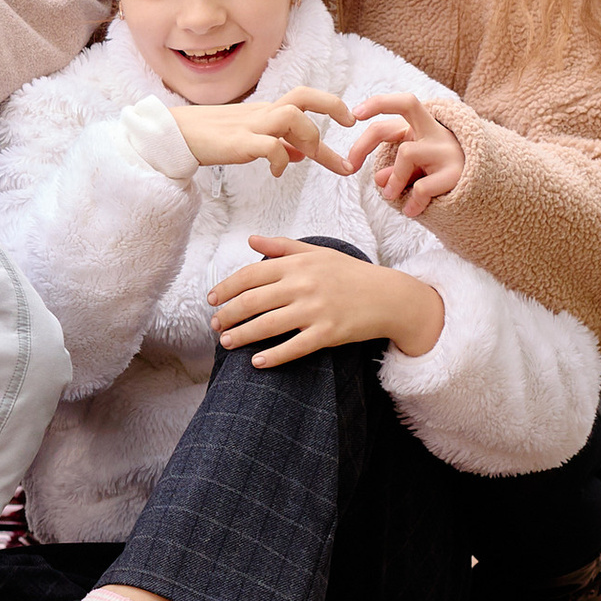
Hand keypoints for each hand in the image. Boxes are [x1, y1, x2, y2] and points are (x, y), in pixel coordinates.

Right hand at [175, 89, 354, 177]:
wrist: (175, 135)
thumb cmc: (210, 137)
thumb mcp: (250, 138)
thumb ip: (278, 144)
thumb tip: (301, 154)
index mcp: (266, 111)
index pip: (304, 101)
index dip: (331, 105)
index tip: (351, 121)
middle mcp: (262, 113)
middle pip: (304, 96)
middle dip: (332, 106)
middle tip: (350, 123)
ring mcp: (251, 126)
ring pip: (292, 116)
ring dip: (307, 137)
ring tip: (306, 156)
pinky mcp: (239, 142)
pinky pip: (270, 145)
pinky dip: (281, 159)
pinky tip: (277, 172)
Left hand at [208, 237, 444, 366]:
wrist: (388, 296)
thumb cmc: (349, 274)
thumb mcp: (317, 253)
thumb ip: (282, 247)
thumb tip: (251, 238)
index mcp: (297, 264)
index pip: (250, 275)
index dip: (226, 288)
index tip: (211, 299)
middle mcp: (303, 285)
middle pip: (253, 301)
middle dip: (228, 314)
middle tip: (215, 325)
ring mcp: (315, 310)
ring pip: (268, 325)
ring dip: (242, 335)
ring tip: (227, 342)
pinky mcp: (328, 333)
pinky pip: (294, 347)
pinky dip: (273, 356)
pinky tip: (257, 362)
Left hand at [340, 93, 466, 216]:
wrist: (491, 196)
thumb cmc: (447, 180)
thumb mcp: (419, 173)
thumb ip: (398, 171)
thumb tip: (379, 178)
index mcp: (426, 129)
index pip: (401, 106)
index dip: (375, 105)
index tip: (354, 115)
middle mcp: (437, 132)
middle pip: (407, 104)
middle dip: (375, 112)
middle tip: (353, 158)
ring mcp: (448, 150)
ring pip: (406, 153)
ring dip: (393, 178)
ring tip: (389, 197)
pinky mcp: (457, 173)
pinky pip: (423, 186)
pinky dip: (412, 201)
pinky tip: (411, 211)